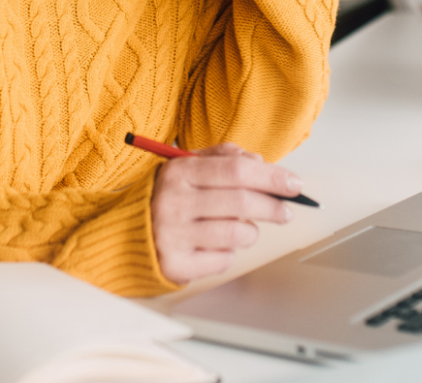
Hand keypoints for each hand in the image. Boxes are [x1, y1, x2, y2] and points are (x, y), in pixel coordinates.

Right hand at [150, 142, 302, 283]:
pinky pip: (224, 259)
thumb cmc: (168, 196)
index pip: (237, 170)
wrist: (127, 232)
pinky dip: (230, 252)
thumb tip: (260, 161)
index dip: (272, 177)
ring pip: (237, 233)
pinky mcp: (175, 264)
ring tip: (245, 228)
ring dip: (251, 231)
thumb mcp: (187, 166)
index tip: (294, 184)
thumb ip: (223, 157)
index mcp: (179, 172)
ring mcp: (173, 235)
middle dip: (273, 206)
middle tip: (286, 211)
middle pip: (241, 202)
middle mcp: (174, 201)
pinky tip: (218, 244)